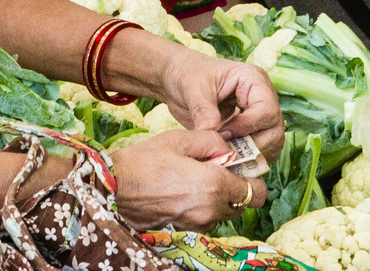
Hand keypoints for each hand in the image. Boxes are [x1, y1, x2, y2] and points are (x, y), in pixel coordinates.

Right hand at [109, 130, 269, 229]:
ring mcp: (198, 223)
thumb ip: (211, 140)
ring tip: (196, 181)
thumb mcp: (178, 139)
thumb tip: (227, 149)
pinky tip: (184, 192)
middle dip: (235, 188)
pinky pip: (206, 220)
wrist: (114, 188)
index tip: (240, 167)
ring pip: (224, 213)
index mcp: (214, 184)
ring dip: (219, 199)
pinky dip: (203, 208)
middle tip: (216, 171)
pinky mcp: (186, 230)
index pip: (256, 191)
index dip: (251, 178)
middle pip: (243, 204)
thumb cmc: (144, 161)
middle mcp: (211, 209)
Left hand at [155, 52, 284, 160]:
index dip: (247, 126)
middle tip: (225, 152)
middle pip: (274, 130)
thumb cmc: (186, 74)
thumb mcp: (192, 88)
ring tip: (225, 156)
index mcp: (253, 79)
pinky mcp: (252, 131)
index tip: (222, 133)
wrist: (177, 81)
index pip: (267, 110)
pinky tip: (228, 159)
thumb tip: (211, 132)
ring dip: (251, 155)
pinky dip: (248, 160)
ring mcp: (260, 115)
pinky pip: (262, 151)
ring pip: (272, 143)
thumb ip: (203, 110)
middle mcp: (262, 97)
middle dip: (251, 145)